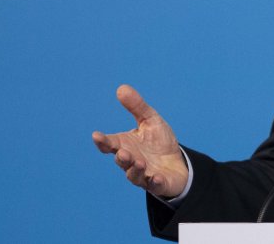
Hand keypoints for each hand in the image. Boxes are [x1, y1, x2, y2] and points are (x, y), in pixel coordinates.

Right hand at [92, 84, 188, 198]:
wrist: (176, 162)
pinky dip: (154, 182)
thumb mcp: (150, 120)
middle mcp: (131, 161)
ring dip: (134, 169)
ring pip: (134, 175)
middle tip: (123, 152)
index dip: (102, 141)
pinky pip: (154, 185)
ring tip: (139, 162)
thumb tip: (121, 88)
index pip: (110, 144)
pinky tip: (156, 177)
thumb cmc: (158, 141)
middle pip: (121, 161)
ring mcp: (143, 174)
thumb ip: (137, 107)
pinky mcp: (158, 184)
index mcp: (125, 145)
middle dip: (121, 157)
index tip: (96, 135)